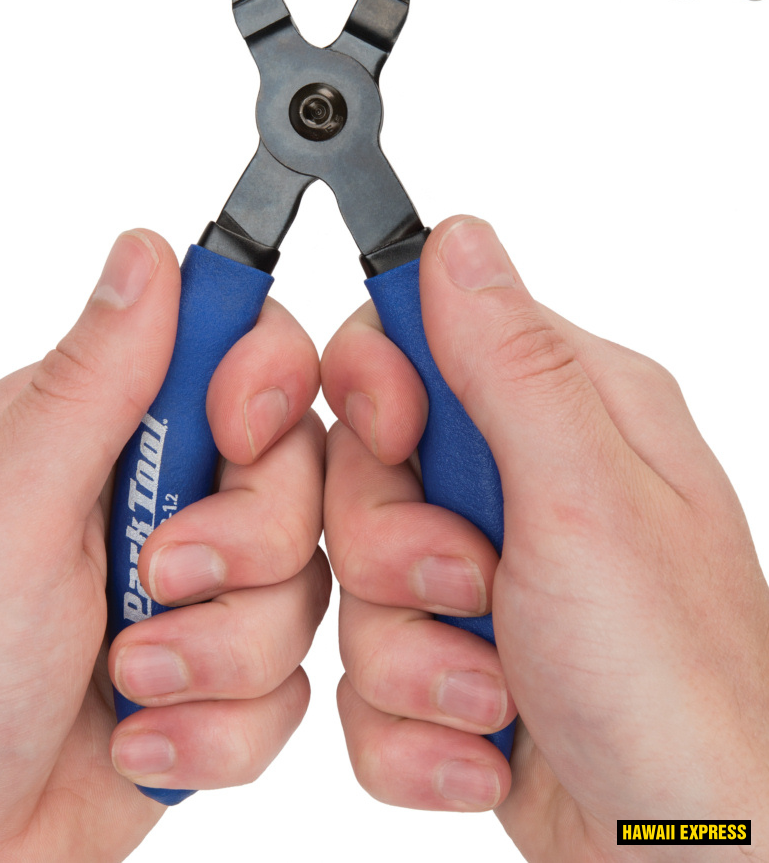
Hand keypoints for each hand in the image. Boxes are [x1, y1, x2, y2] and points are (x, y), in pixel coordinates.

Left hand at [0, 230, 328, 862]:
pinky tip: (142, 738)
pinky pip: (289, 684)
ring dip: (222, 652)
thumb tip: (144, 249)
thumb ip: (91, 381)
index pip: (241, 352)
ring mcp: (200, 590)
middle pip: (297, 473)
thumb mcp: (3, 511)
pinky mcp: (221, 675)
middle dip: (244, 545)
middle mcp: (164, 497)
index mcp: (106, 428)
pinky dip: (220, 725)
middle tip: (157, 581)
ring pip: (307, 586)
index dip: (266, 382)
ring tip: (129, 682)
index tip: (236, 435)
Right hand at [321, 216, 768, 859]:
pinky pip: (364, 668)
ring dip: (408, 655)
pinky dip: (411, 722)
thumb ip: (510, 363)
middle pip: (363, 469)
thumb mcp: (587, 503)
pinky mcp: (450, 656)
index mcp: (564, 413)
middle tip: (469, 591)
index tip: (397, 440)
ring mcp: (481, 574)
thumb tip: (458, 238)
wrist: (686, 856)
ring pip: (353, 580)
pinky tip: (486, 742)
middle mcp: (519, 484)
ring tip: (492, 691)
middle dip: (393, 550)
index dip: (375, 386)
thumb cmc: (677, 687)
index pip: (412, 338)